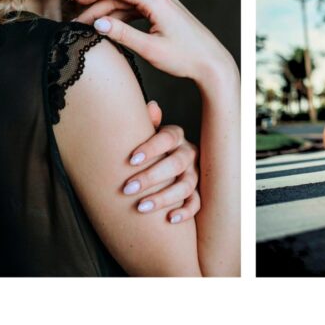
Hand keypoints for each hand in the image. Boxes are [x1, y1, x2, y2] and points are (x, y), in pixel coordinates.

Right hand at [72, 0, 235, 87]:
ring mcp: (164, 3)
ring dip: (108, 13)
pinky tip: (109, 26)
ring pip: (128, 3)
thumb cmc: (185, 57)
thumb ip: (122, 34)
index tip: (75, 2)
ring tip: (89, 26)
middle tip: (77, 23)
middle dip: (97, 8)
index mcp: (156, 0)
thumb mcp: (150, 48)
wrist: (212, 63)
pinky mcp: (165, 11)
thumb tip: (98, 24)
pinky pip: (138, 9)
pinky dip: (122, 17)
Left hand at [122, 100, 200, 223]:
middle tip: (128, 188)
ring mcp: (194, 173)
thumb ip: (147, 123)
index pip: (168, 138)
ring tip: (141, 207)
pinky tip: (170, 219)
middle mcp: (188, 153)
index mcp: (175, 137)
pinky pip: (196, 203)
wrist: (159, 166)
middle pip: (176, 163)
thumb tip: (151, 106)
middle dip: (151, 177)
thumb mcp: (145, 134)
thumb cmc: (147, 149)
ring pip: (186, 185)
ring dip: (164, 197)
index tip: (131, 160)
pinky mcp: (196, 192)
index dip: (151, 148)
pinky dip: (185, 211)